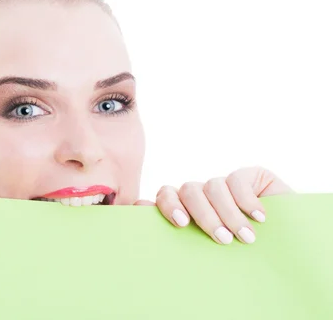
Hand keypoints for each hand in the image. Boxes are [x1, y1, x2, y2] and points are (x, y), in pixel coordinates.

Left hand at [153, 166, 293, 243]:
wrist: (287, 250)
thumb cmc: (243, 257)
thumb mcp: (209, 251)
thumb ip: (182, 240)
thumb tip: (147, 231)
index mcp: (187, 210)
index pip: (166, 196)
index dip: (167, 205)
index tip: (179, 222)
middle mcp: (203, 195)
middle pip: (188, 191)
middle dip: (204, 216)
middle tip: (222, 239)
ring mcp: (225, 185)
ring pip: (213, 186)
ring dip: (229, 214)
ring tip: (245, 237)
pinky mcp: (249, 176)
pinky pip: (237, 180)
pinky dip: (247, 200)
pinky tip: (259, 217)